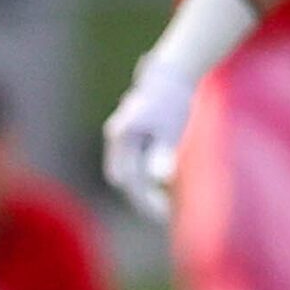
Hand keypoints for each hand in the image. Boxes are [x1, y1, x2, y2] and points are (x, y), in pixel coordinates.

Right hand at [102, 57, 198, 223]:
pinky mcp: (130, 136)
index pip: (129, 180)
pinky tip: (162, 184)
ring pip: (127, 172)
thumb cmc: (172, 100)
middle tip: (164, 214)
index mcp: (122, 138)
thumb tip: (160, 178)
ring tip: (164, 205)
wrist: (171, 73)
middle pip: (124, 179)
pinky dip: (144, 177)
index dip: (144, 201)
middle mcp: (116, 139)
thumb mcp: (171, 126)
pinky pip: (133, 163)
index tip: (163, 215)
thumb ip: (162, 151)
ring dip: (142, 189)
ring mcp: (121, 137)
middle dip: (141, 198)